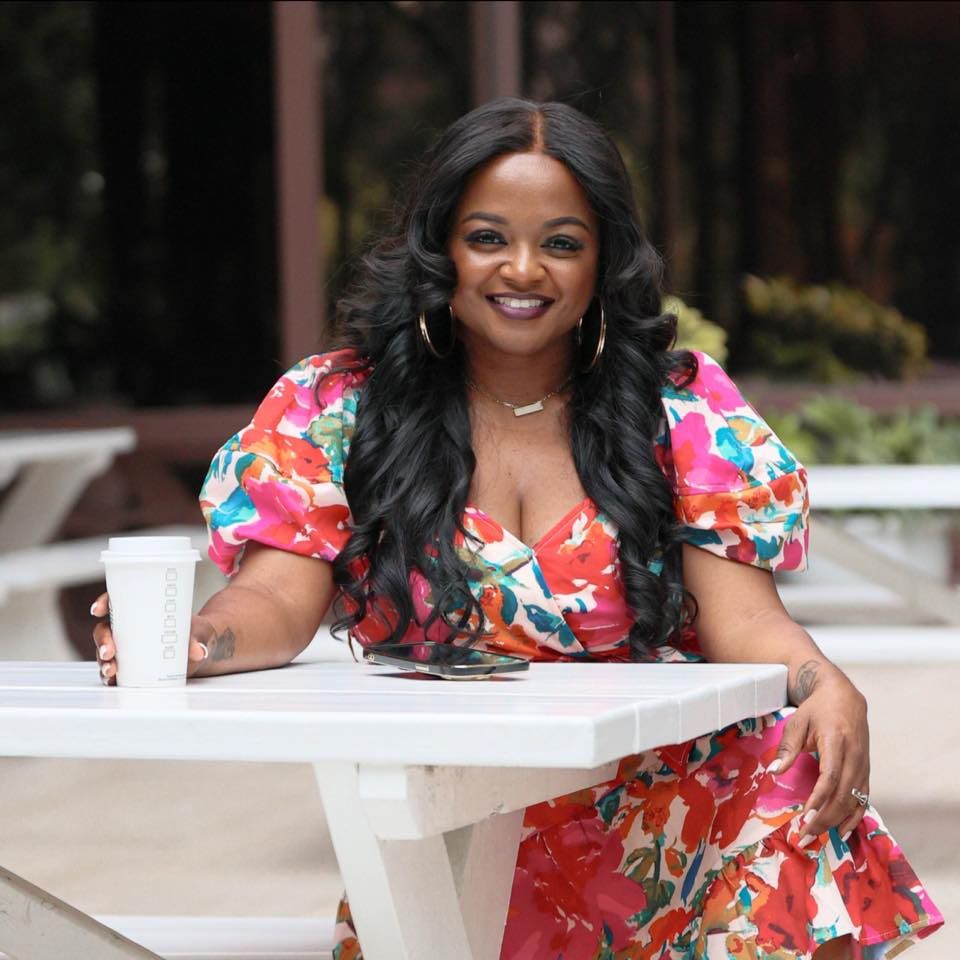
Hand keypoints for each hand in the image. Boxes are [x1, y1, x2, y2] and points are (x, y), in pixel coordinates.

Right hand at [90, 592, 214, 684]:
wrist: (201, 649)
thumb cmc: (196, 632)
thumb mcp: (200, 631)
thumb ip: (199, 639)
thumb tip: (198, 651)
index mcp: (141, 610)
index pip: (116, 601)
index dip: (103, 603)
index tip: (98, 610)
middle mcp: (129, 628)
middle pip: (105, 629)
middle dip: (103, 640)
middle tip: (110, 651)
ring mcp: (128, 647)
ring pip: (106, 651)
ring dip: (103, 661)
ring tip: (111, 670)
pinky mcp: (131, 665)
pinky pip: (114, 669)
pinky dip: (109, 675)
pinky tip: (111, 680)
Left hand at [769, 664, 869, 845]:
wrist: (845, 697)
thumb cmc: (817, 709)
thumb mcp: (797, 722)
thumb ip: (787, 748)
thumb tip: (774, 772)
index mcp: (836, 741)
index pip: (830, 776)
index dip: (819, 799)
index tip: (805, 816)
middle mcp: (855, 755)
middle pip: (843, 794)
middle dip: (825, 818)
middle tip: (805, 834)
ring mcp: (864, 764)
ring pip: (855, 800)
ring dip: (837, 821)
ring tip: (819, 836)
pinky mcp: (867, 770)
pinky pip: (864, 798)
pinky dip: (855, 816)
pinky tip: (842, 829)